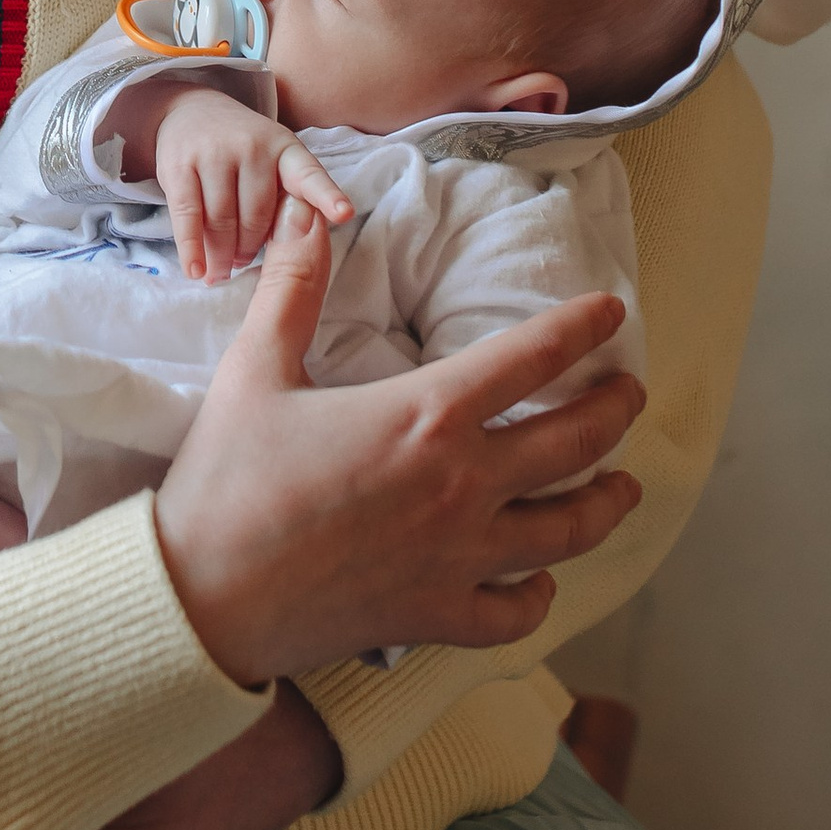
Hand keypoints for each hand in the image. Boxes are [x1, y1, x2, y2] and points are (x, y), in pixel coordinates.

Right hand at [151, 87, 353, 280]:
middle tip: (242, 263)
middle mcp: (253, 146)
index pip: (309, 176)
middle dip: (251, 249)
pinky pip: (189, 217)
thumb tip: (288, 260)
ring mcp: (214, 153)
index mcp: (286, 149)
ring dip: (222, 255)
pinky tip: (196, 271)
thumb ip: (285, 199)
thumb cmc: (241, 151)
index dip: (327, 196)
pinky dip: (192, 248)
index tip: (344, 214)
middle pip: (258, 216)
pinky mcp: (180, 165)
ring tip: (221, 271)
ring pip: (223, 221)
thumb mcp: (272, 161)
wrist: (191, 111)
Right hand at [156, 199, 643, 683]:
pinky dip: (538, 595)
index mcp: (426, 415)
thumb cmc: (225, 480)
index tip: (610, 312)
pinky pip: (516, 612)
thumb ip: (292, 288)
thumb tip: (305, 213)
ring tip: (624, 486)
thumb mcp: (255, 369)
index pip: (531, 358)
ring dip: (606, 503)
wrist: (200, 596)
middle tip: (629, 393)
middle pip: (576, 443)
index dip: (581, 328)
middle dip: (616, 410)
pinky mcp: (439, 615)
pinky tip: (540, 582)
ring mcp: (459, 558)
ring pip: (567, 532)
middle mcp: (462, 485)